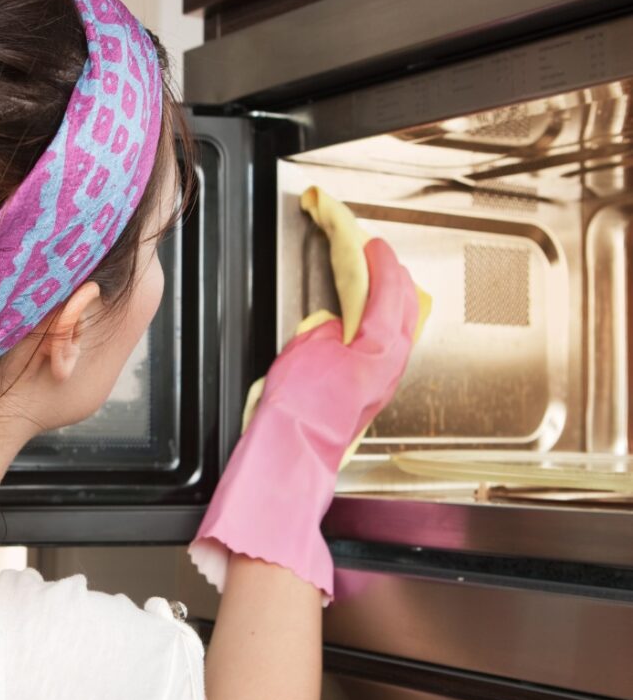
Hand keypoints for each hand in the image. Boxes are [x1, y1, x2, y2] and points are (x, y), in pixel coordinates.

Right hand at [189, 237, 419, 601]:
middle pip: (407, 309)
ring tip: (378, 284)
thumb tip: (340, 324)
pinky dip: (384, 325)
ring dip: (393, 302)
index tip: (373, 244)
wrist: (292, 455)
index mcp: (380, 348)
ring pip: (402, 329)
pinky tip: (370, 324)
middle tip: (380, 258)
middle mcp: (391, 367)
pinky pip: (389, 348)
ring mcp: (385, 383)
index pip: (389, 292)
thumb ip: (331, 327)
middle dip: (395, 279)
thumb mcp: (306, 348)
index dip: (381, 262)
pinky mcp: (372, 395)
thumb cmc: (297, 411)